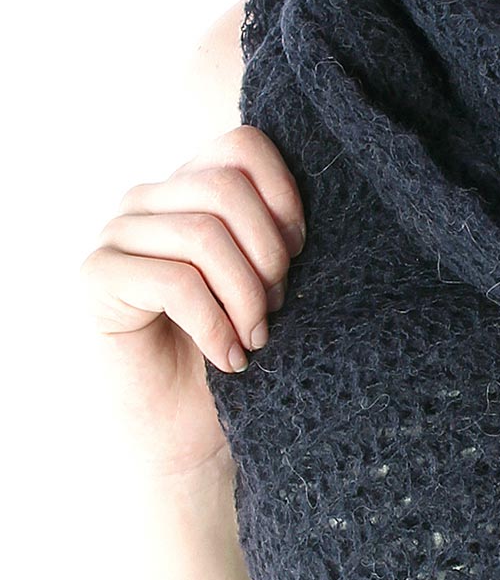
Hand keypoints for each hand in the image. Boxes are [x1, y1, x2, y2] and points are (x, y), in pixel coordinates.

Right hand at [78, 124, 304, 483]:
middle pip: (226, 188)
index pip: (243, 144)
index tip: (301, 254)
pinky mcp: (96, 278)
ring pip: (203, 234)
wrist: (190, 434)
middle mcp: (148, 199)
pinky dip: (214, 325)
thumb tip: (323, 188)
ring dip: (245, 295)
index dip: (284, 195)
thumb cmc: (238, 350)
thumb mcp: (269, 277)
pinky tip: (228, 359)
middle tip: (277, 308)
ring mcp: (116, 235)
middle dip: (269, 253)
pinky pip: (174, 282)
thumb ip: (275, 228)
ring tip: (256, 338)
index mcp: (192, 186)